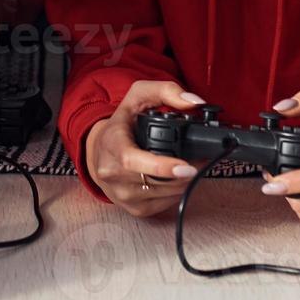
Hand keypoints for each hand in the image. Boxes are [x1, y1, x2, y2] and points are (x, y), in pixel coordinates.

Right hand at [85, 81, 205, 216]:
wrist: (99, 152)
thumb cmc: (121, 124)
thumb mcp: (138, 96)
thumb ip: (166, 91)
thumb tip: (194, 102)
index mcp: (111, 144)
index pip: (132, 161)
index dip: (161, 166)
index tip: (185, 166)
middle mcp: (113, 173)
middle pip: (157, 180)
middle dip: (185, 172)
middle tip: (200, 160)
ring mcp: (123, 194)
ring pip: (166, 194)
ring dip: (185, 181)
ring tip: (191, 165)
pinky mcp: (135, 208)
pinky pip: (166, 203)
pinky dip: (178, 190)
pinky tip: (177, 177)